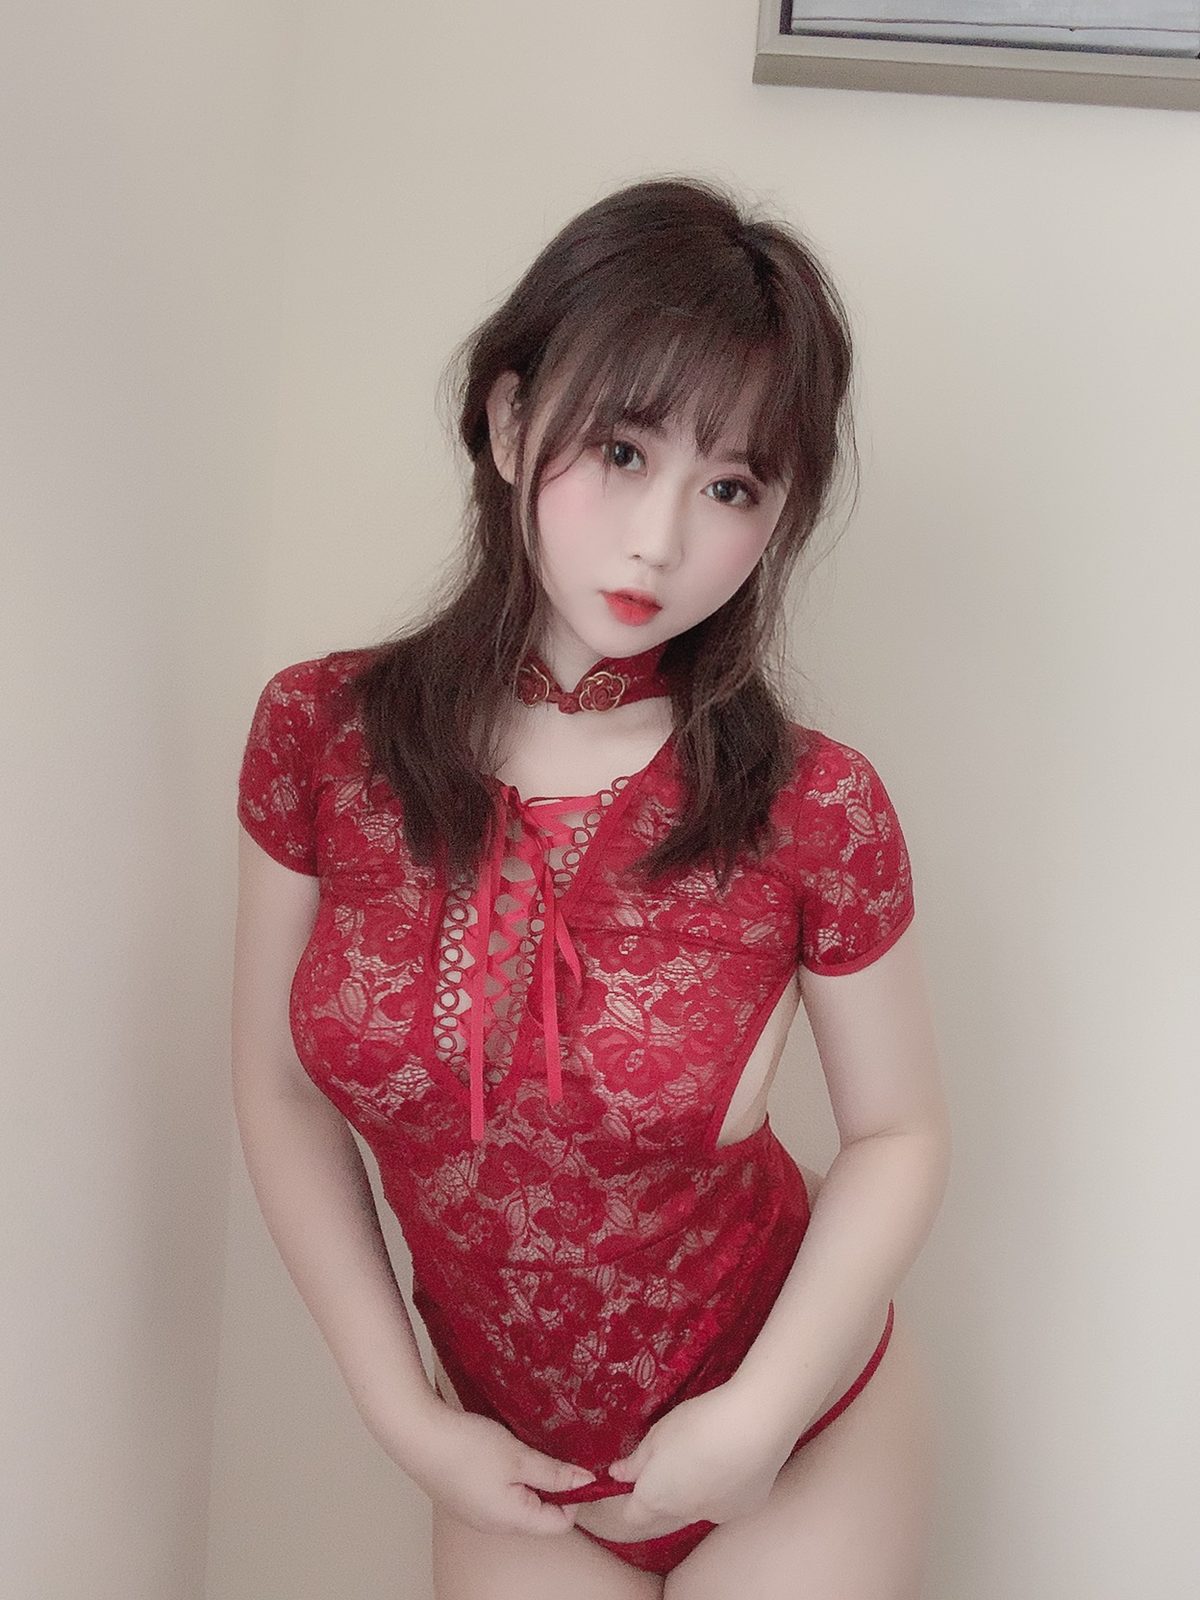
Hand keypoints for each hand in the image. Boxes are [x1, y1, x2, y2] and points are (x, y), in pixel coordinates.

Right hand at [391, 1401, 599, 1537]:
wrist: (418, 1437)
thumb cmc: (468, 1448)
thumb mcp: (519, 1456)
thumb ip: (554, 1473)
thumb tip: (585, 1482)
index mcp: (512, 1520)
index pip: (560, 1524)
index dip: (574, 1496)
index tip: (574, 1466)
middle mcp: (495, 1525)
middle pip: (538, 1515)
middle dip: (550, 1486)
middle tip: (547, 1452)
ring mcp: (477, 1514)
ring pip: (518, 1503)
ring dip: (527, 1479)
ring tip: (521, 1450)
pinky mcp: (464, 1500)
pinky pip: (497, 1496)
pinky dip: (507, 1478)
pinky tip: (498, 1453)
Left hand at [605, 1380, 793, 1533]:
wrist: (754, 1426)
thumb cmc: (698, 1424)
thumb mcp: (658, 1434)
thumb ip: (636, 1461)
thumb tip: (617, 1476)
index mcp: (656, 1498)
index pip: (632, 1515)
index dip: (631, 1497)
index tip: (636, 1473)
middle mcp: (684, 1515)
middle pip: (664, 1515)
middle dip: (662, 1495)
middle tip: (673, 1460)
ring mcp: (717, 1515)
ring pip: (696, 1509)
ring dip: (694, 1492)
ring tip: (708, 1455)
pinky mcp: (745, 1508)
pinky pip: (725, 1503)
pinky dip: (724, 1488)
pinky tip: (734, 1461)